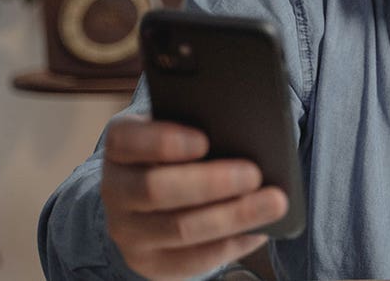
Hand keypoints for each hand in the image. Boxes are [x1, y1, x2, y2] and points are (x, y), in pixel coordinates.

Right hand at [100, 116, 287, 279]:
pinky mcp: (149, 262)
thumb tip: (248, 135)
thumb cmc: (176, 154)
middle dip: (210, 182)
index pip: (127, 141)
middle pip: (156, 189)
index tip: (205, 140)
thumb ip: (201, 127)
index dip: (163, 141)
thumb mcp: (177, 131)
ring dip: (232, 216)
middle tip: (254, 174)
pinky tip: (258, 231)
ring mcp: (128, 230)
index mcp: (121, 147)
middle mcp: (115, 189)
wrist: (146, 201)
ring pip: (179, 228)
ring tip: (273, 203)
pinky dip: (230, 245)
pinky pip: (191, 260)